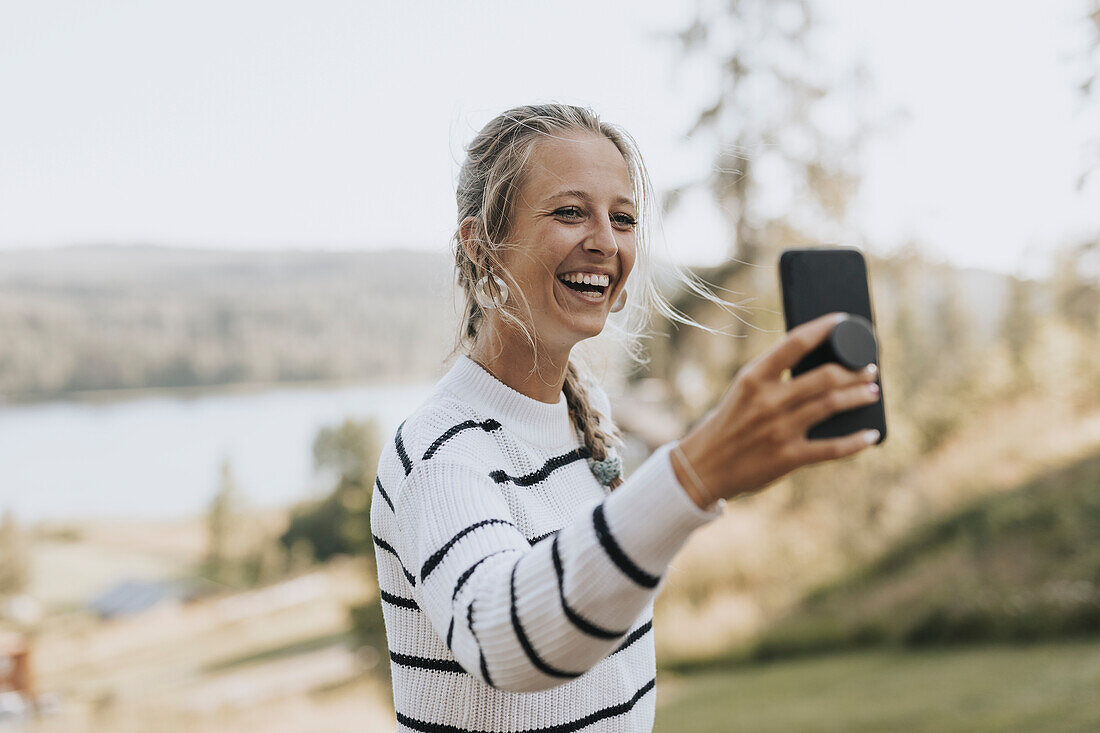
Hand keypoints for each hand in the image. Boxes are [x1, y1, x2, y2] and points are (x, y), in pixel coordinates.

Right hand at [671, 312, 880, 508]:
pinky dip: (857, 441)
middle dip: (855, 370)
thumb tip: (817, 364)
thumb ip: (772, 377)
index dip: (825, 328)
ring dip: (859, 396)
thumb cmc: (727, 424)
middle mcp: (768, 401)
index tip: (844, 321)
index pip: (796, 342)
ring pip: (832, 405)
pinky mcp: (788, 458)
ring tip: (872, 391)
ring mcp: (779, 430)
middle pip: (825, 376)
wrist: (702, 468)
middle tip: (869, 368)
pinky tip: (871, 436)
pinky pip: (832, 448)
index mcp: (754, 378)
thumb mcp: (742, 391)